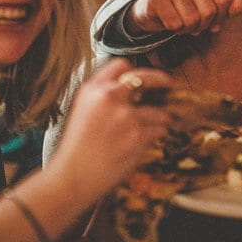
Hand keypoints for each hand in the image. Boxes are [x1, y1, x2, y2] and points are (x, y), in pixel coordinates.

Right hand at [47, 59, 171, 200]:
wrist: (72, 176)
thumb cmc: (76, 149)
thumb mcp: (82, 111)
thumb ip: (102, 96)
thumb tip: (129, 90)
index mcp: (92, 89)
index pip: (120, 65)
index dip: (135, 71)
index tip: (145, 76)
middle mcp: (109, 97)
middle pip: (145, 77)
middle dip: (162, 80)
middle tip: (170, 83)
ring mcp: (124, 115)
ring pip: (158, 112)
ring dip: (159, 121)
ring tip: (151, 130)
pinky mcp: (136, 135)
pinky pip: (159, 130)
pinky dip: (156, 136)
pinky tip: (144, 143)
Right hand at [126, 0, 241, 34]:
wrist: (154, 11)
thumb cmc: (187, 7)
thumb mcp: (211, 6)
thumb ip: (228, 5)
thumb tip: (239, 5)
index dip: (221, 16)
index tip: (212, 20)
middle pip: (209, 11)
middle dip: (203, 25)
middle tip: (195, 24)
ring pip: (192, 19)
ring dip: (188, 28)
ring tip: (182, 21)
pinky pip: (175, 24)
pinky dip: (175, 29)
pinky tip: (169, 21)